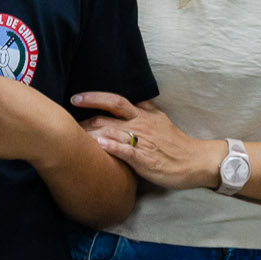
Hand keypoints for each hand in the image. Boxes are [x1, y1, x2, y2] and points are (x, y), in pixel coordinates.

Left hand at [72, 92, 221, 190]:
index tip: (75, 98)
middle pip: (106, 117)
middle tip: (65, 123)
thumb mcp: (161, 119)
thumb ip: (146, 109)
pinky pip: (125, 151)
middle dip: (83, 120)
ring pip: (111, 132)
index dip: (93, 98)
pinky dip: (110, 147)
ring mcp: (142, 142)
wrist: (195, 160)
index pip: (114, 101)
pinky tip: (97, 146)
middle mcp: (140, 125)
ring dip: (90, 134)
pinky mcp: (145, 159)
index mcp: (143, 115)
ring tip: (72, 135)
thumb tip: (134, 101)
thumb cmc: (176, 143)